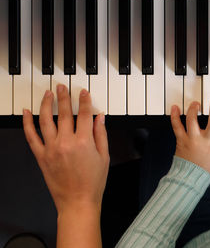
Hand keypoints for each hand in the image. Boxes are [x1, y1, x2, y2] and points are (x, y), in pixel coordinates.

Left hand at [23, 85, 108, 212]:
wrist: (78, 201)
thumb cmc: (93, 182)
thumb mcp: (104, 156)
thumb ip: (100, 134)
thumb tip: (100, 118)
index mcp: (84, 142)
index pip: (84, 115)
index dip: (84, 101)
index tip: (83, 93)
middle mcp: (66, 142)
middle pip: (64, 113)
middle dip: (64, 97)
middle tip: (63, 87)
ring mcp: (51, 149)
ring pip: (46, 120)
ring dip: (47, 104)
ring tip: (48, 94)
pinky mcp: (41, 156)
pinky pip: (31, 136)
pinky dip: (27, 123)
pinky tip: (26, 112)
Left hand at [171, 99, 209, 174]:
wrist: (192, 177)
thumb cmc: (206, 165)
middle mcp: (208, 140)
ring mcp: (194, 139)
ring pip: (193, 120)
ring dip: (193, 109)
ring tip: (195, 104)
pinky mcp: (182, 140)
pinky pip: (177, 125)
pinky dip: (175, 115)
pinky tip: (175, 108)